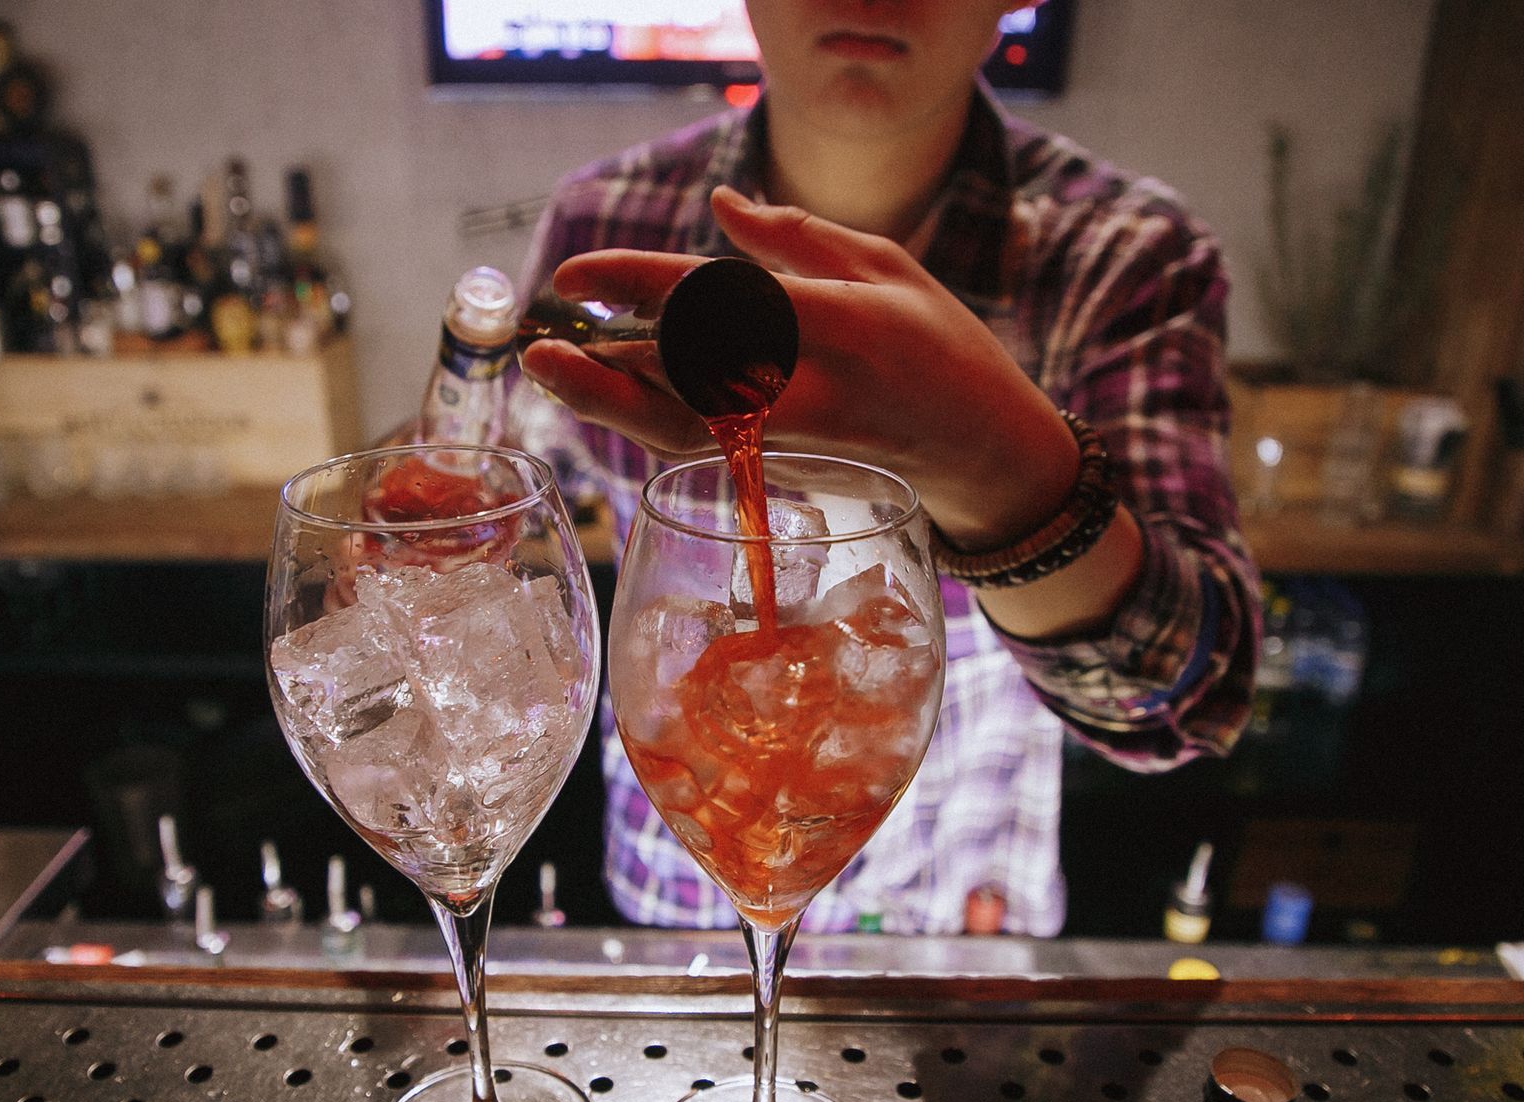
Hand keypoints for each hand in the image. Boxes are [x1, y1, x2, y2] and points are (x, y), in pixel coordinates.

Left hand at [520, 185, 1076, 549]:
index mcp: (845, 327)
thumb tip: (722, 204)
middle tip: (539, 337)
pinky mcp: (782, 474)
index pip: (722, 303)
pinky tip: (603, 394)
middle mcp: (813, 392)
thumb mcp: (889, 268)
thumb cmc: (943, 350)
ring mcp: (795, 442)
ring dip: (607, 404)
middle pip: (685, 382)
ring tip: (550, 369)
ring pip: (682, 431)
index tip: (578, 274)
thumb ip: (799, 238)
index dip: (639, 288)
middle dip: (605, 361)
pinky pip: (700, 449)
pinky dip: (644, 423)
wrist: (984, 456)